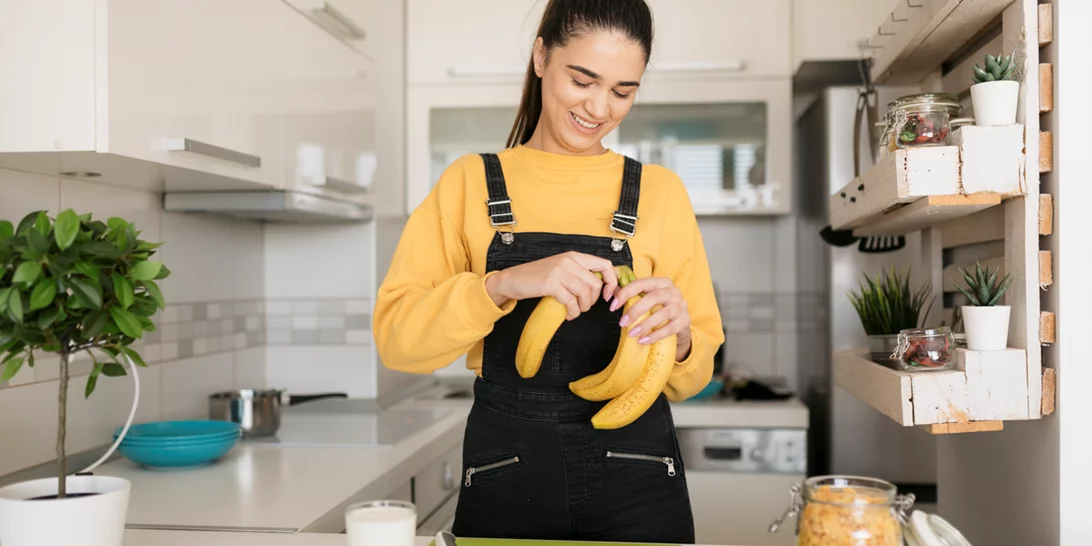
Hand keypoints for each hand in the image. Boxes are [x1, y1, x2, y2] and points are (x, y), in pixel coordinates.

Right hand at [485, 251, 618, 319]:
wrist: (513, 280)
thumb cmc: (538, 277)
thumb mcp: (561, 269)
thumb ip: (579, 273)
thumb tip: (602, 285)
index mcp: (574, 256)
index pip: (605, 264)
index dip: (611, 281)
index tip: (607, 295)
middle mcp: (568, 261)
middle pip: (596, 283)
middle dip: (594, 300)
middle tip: (584, 306)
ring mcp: (559, 271)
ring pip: (585, 293)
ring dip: (583, 308)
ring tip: (575, 311)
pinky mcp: (550, 284)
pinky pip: (571, 302)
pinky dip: (573, 312)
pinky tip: (568, 315)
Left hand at [610, 277, 691, 360]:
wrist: (679, 325)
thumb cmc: (659, 310)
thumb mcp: (647, 300)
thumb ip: (632, 295)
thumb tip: (610, 292)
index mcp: (662, 282)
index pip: (641, 283)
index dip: (625, 293)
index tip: (612, 306)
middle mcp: (673, 291)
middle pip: (653, 297)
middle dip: (635, 310)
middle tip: (622, 323)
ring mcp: (681, 306)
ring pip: (663, 313)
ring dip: (645, 324)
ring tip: (631, 334)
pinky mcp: (685, 321)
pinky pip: (669, 328)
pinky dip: (655, 335)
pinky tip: (643, 341)